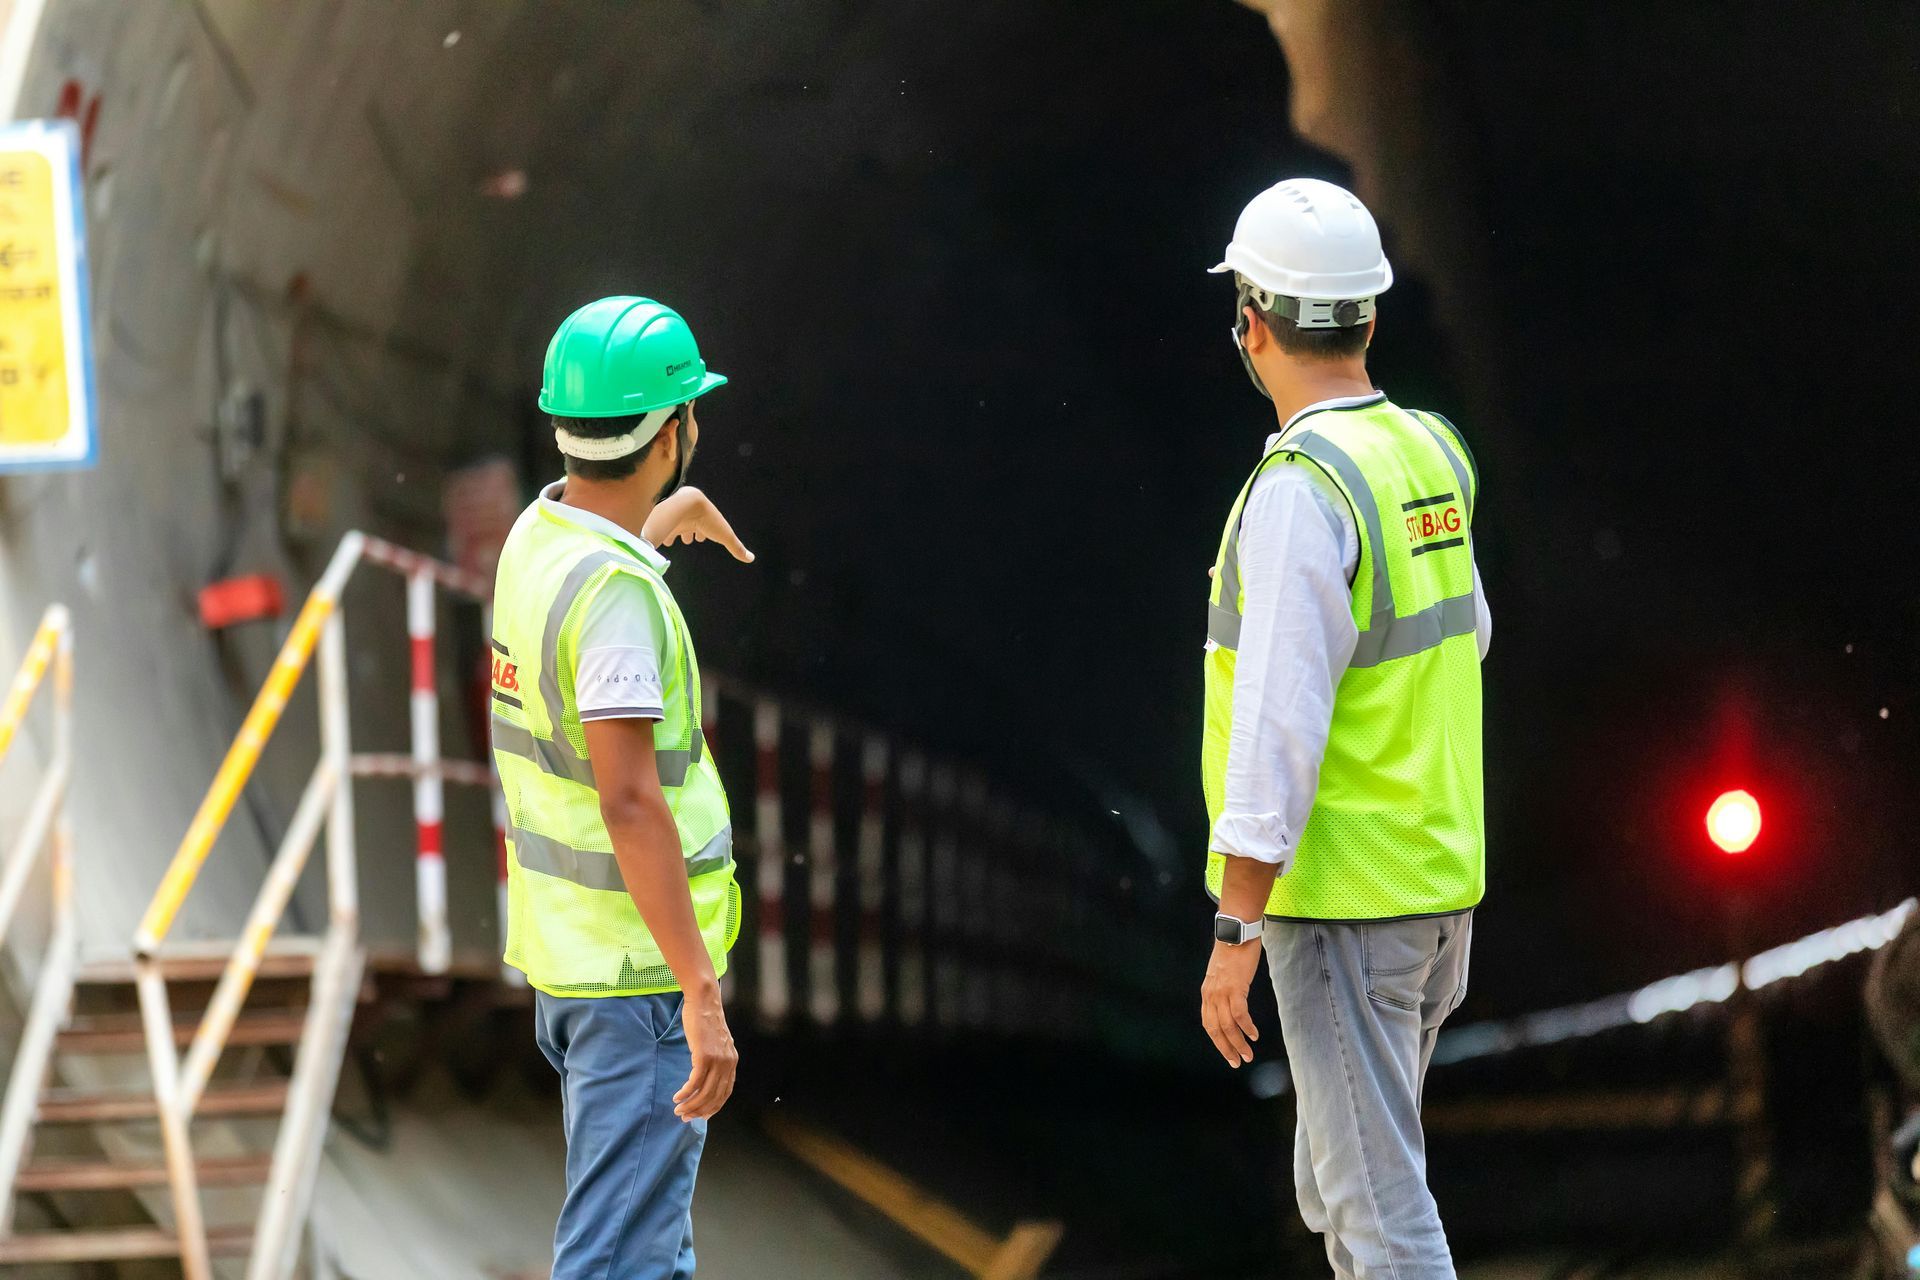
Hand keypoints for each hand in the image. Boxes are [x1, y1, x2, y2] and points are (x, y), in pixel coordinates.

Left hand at [643, 487, 754, 561]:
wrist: (686, 504)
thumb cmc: (707, 518)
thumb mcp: (724, 535)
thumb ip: (736, 547)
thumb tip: (751, 558)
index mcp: (703, 518)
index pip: (703, 527)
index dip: (702, 534)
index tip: (700, 538)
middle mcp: (689, 517)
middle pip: (689, 526)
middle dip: (689, 532)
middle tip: (688, 538)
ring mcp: (675, 518)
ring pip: (675, 527)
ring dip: (675, 533)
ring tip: (671, 539)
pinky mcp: (663, 522)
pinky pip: (661, 530)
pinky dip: (661, 535)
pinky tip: (660, 540)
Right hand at [672, 983, 737, 1120]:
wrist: (705, 1002)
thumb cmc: (705, 1022)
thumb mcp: (716, 1044)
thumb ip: (715, 1060)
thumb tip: (704, 1077)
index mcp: (732, 1062)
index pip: (725, 1093)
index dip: (712, 1108)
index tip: (700, 1116)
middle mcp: (728, 1063)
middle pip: (714, 1096)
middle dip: (699, 1111)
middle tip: (684, 1117)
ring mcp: (717, 1060)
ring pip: (704, 1092)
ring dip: (690, 1105)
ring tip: (678, 1110)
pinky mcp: (704, 1055)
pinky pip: (695, 1081)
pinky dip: (686, 1092)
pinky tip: (677, 1097)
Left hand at [1200, 938, 1262, 1067]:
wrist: (1236, 931)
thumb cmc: (1233, 951)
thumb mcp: (1222, 974)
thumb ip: (1223, 989)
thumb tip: (1231, 1002)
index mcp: (1207, 993)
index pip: (1208, 1024)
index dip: (1218, 1041)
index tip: (1228, 1053)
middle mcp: (1211, 994)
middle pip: (1216, 1029)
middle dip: (1227, 1049)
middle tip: (1238, 1062)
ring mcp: (1222, 991)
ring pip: (1228, 1026)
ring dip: (1238, 1043)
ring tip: (1248, 1054)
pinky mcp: (1235, 987)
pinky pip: (1239, 1014)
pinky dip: (1246, 1027)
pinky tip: (1254, 1034)